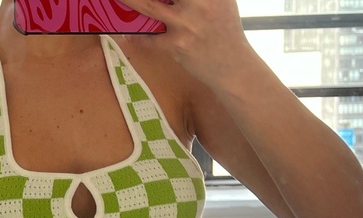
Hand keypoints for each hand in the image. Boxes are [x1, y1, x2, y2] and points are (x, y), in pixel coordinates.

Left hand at [120, 0, 252, 86]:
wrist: (232, 66)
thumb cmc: (223, 31)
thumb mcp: (221, 0)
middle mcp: (200, 2)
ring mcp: (187, 23)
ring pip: (149, 6)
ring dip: (130, 1)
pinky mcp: (178, 45)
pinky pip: (150, 39)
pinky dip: (138, 37)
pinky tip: (129, 33)